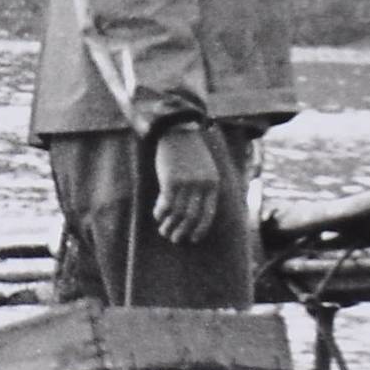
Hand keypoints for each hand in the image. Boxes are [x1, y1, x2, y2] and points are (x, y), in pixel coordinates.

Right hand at [152, 124, 221, 244]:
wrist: (178, 130)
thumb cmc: (189, 152)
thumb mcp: (204, 169)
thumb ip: (203, 188)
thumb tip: (194, 212)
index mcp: (212, 184)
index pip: (208, 214)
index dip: (200, 229)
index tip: (192, 239)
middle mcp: (202, 185)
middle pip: (192, 217)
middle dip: (183, 231)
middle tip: (174, 238)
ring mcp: (187, 183)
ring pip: (178, 213)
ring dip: (169, 225)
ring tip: (163, 231)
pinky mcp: (171, 180)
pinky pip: (165, 204)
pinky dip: (160, 213)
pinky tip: (157, 215)